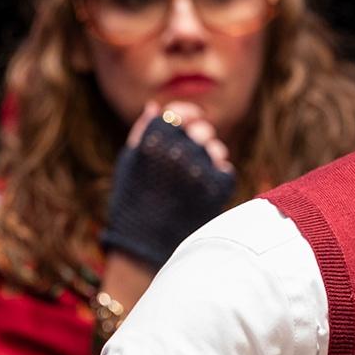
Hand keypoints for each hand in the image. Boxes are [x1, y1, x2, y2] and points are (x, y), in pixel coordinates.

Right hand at [101, 101, 238, 268]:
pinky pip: (225, 170)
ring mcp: (201, 170)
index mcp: (154, 141)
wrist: (144, 247)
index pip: (180, 113)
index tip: (188, 120)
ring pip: (216, 149)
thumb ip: (143, 132)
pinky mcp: (217, 189)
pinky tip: (203, 186)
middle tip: (191, 152)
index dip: (187, 113)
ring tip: (195, 172)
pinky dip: (218, 175)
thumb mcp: (129, 164)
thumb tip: (155, 106)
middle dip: (199, 137)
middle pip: (201, 130)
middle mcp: (179, 151)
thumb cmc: (132, 203)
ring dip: (210, 156)